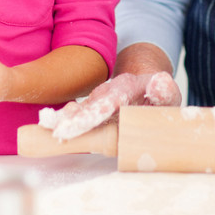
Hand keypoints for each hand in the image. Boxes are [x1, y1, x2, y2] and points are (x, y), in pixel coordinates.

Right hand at [41, 71, 181, 140]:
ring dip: (61, 122)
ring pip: (78, 112)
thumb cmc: (159, 96)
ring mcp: (97, 101)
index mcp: (125, 87)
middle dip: (69, 120)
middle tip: (52, 131)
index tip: (72, 125)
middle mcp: (106, 92)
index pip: (106, 102)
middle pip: (86, 108)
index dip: (88, 115)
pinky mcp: (92, 111)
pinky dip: (63, 125)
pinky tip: (49, 132)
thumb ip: (165, 89)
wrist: (149, 87)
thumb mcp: (168, 92)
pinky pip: (77, 118)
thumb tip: (160, 82)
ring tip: (46, 131)